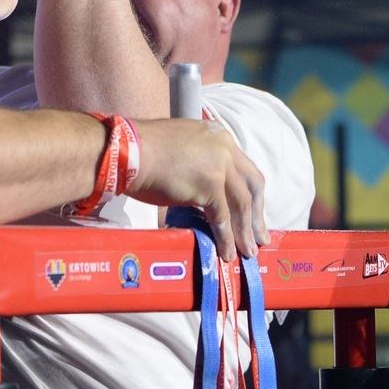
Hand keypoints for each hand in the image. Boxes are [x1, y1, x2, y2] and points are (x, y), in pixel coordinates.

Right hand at [127, 118, 268, 260]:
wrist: (128, 151)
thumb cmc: (144, 151)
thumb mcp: (181, 150)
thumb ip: (199, 168)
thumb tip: (202, 198)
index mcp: (218, 135)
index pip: (244, 168)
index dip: (251, 193)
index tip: (254, 213)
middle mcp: (224, 147)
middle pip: (251, 185)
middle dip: (257, 214)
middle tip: (260, 237)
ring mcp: (219, 166)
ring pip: (241, 204)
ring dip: (244, 231)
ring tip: (247, 252)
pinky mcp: (210, 186)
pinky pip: (222, 218)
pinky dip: (226, 238)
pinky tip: (227, 252)